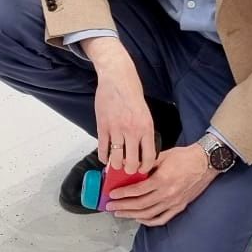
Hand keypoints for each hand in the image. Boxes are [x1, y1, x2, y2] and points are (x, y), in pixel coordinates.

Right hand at [83, 37, 156, 174]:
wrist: (118, 79)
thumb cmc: (132, 95)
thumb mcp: (145, 114)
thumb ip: (144, 132)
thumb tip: (141, 149)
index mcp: (146, 128)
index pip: (149, 156)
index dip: (145, 167)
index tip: (142, 170)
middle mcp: (132, 131)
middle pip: (132, 161)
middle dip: (129, 170)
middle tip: (127, 171)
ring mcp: (116, 129)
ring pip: (116, 157)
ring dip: (116, 165)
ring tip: (116, 166)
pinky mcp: (102, 126)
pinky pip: (102, 147)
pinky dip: (103, 156)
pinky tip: (104, 158)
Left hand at [105, 144, 215, 225]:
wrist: (206, 162)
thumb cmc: (184, 157)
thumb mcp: (162, 156)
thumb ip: (145, 164)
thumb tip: (128, 167)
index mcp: (162, 180)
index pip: (137, 190)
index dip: (123, 194)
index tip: (112, 195)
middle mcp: (168, 194)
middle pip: (140, 204)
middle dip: (123, 206)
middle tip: (110, 206)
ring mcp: (174, 202)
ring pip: (149, 214)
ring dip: (132, 215)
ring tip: (120, 213)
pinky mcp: (180, 206)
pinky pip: (162, 218)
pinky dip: (149, 221)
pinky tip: (139, 218)